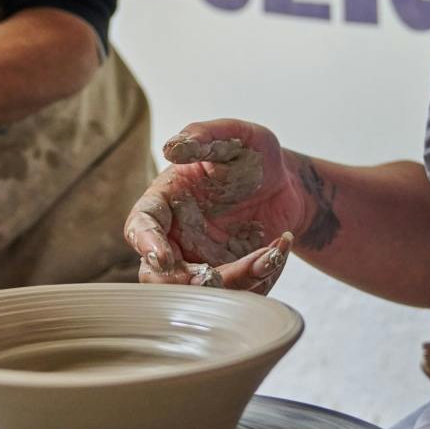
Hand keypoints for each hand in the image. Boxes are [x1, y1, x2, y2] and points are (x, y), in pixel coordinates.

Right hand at [122, 119, 301, 292]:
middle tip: (211, 277)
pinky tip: (279, 248)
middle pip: (157, 274)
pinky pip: (237, 292)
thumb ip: (204, 136)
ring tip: (269, 255)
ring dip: (233, 281)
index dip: (146, 243)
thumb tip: (171, 147)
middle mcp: (176, 235)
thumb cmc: (254, 155)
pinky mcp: (228, 275)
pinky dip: (260, 277)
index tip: (163, 256)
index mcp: (166, 200)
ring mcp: (200, 259)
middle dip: (181, 282)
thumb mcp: (235, 136)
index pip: (141, 225)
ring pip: (200, 291)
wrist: (288, 183)